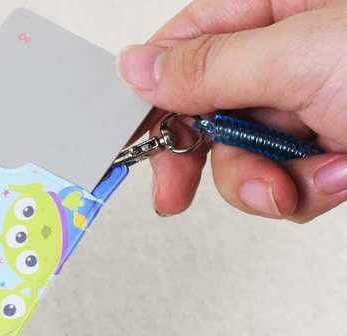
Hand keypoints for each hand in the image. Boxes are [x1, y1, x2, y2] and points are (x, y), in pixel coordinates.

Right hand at [118, 0, 346, 222]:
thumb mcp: (299, 58)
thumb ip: (210, 66)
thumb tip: (136, 69)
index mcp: (276, 9)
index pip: (188, 43)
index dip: (156, 92)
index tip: (135, 138)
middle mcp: (289, 56)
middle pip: (207, 111)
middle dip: (205, 156)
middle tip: (175, 193)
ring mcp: (311, 104)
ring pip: (245, 157)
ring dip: (268, 182)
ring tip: (311, 177)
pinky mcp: (332, 146)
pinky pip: (288, 182)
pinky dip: (309, 191)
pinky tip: (341, 174)